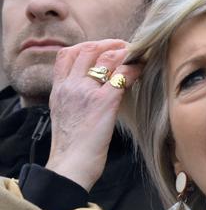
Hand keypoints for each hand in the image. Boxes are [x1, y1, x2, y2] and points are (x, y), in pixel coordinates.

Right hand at [45, 40, 141, 190]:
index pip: (67, 54)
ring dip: (126, 52)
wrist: (70, 166)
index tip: (104, 49)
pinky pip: (124, 75)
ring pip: (107, 57)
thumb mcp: (64, 113)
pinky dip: (136, 68)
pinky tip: (143, 70)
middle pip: (89, 49)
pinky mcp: (105, 102)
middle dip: (110, 44)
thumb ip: (73, 95)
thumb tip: (93, 83)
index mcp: (58, 89)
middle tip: (126, 48)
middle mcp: (70, 86)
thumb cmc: (72, 144)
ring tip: (137, 56)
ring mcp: (86, 93)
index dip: (88, 46)